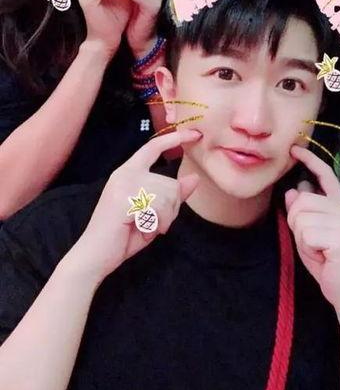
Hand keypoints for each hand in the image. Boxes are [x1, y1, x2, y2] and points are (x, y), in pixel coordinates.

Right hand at [71, 129, 200, 280]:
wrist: (93, 257)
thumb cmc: (122, 236)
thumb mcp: (154, 213)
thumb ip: (172, 195)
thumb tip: (194, 178)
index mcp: (129, 172)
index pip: (154, 147)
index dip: (175, 138)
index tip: (195, 133)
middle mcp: (125, 173)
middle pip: (170, 182)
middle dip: (171, 209)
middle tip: (155, 224)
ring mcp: (124, 184)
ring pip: (168, 195)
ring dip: (164, 219)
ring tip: (147, 228)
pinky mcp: (125, 199)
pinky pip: (159, 207)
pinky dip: (157, 224)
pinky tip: (143, 231)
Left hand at [285, 146, 339, 313]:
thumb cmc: (327, 263)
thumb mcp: (308, 233)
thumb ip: (302, 212)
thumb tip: (293, 191)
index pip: (325, 175)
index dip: (310, 160)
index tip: (294, 148)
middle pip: (301, 201)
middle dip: (297, 223)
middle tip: (313, 243)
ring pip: (301, 217)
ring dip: (302, 238)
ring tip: (318, 250)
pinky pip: (306, 234)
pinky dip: (307, 248)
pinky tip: (322, 257)